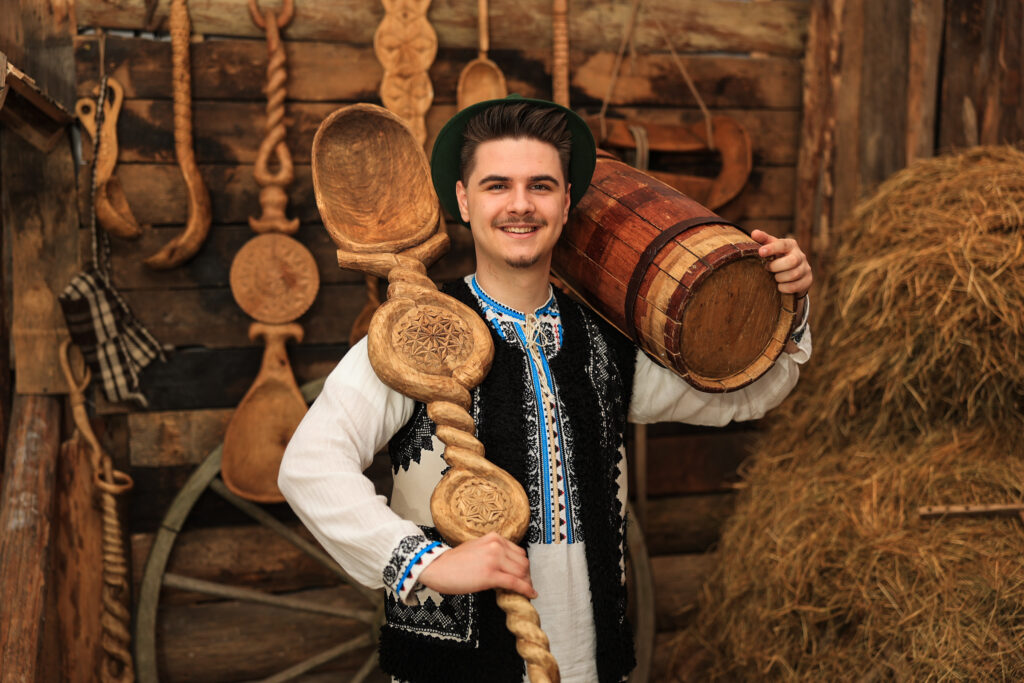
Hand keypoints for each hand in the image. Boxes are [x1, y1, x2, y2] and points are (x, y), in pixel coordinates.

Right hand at [417, 532, 536, 597]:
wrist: (436, 568)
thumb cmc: (454, 562)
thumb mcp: (477, 548)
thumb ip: (493, 552)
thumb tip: (508, 566)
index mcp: (494, 538)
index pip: (519, 552)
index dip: (523, 566)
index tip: (523, 575)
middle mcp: (496, 545)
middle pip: (523, 562)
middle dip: (526, 576)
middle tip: (524, 585)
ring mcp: (494, 559)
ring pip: (522, 573)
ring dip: (526, 583)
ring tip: (525, 591)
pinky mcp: (491, 575)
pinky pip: (515, 583)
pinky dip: (526, 590)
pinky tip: (531, 594)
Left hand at [751, 229, 812, 296]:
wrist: (792, 274)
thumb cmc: (778, 258)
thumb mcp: (771, 248)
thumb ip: (764, 240)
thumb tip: (754, 233)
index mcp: (791, 245)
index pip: (783, 244)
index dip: (772, 248)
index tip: (760, 252)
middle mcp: (801, 255)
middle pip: (792, 261)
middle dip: (776, 266)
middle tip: (767, 268)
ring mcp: (806, 268)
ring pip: (793, 274)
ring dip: (779, 278)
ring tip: (774, 277)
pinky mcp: (808, 280)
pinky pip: (795, 286)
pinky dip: (784, 287)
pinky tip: (780, 285)